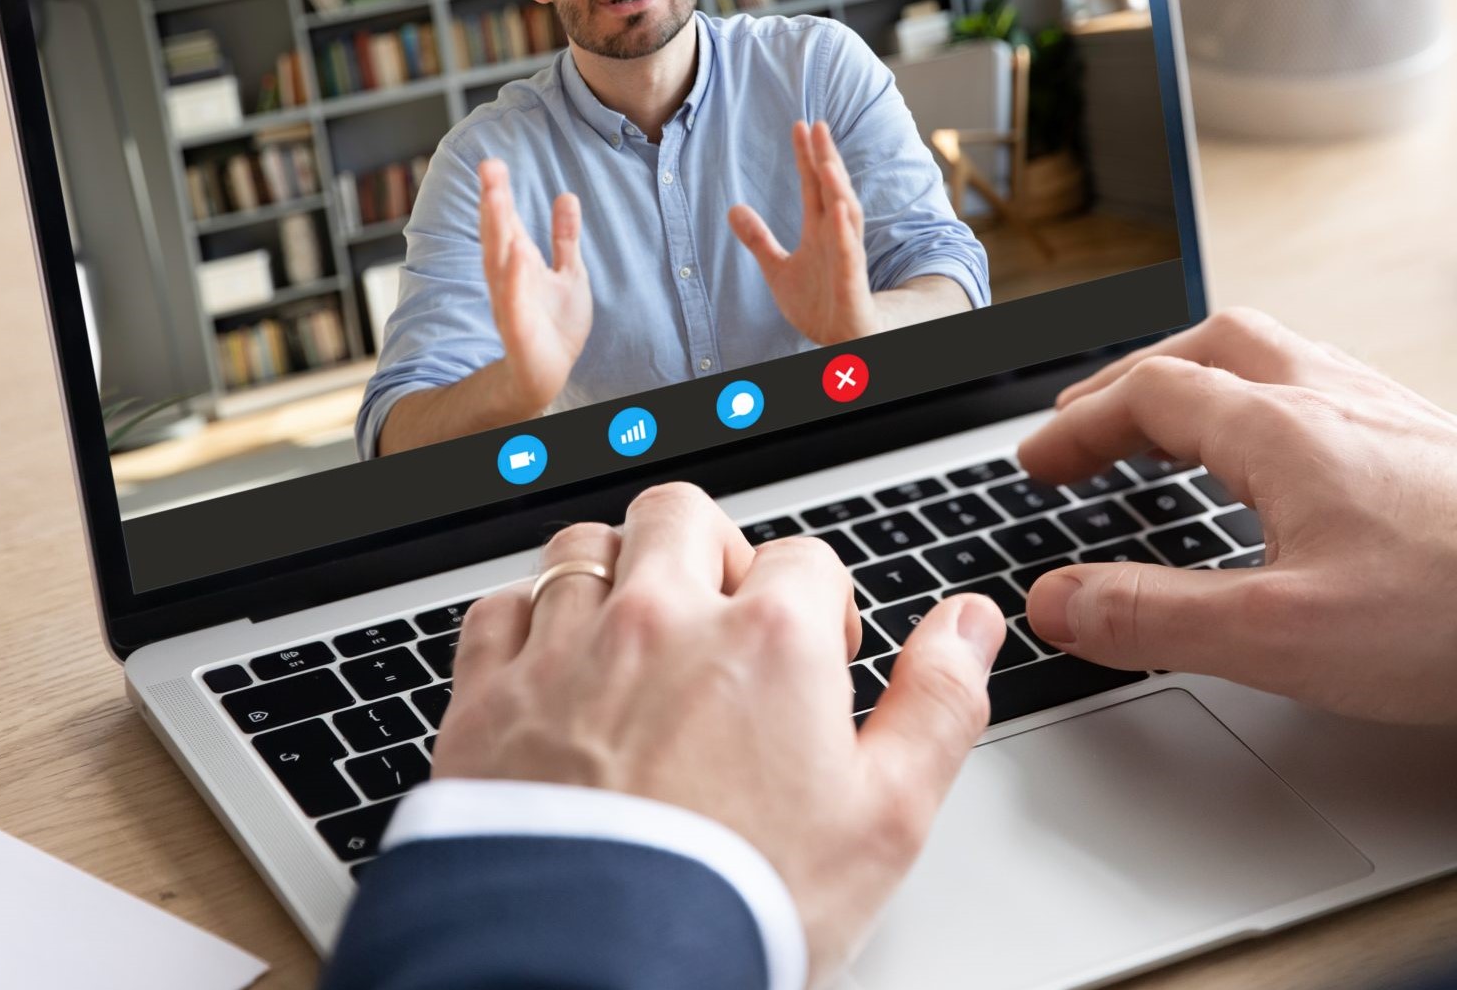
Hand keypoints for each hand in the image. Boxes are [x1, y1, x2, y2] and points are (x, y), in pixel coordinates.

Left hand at [436, 486, 1005, 981]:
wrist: (600, 979)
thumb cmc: (744, 905)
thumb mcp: (887, 818)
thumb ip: (940, 703)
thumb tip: (970, 623)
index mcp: (768, 637)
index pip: (806, 559)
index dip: (822, 610)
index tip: (817, 668)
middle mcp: (660, 620)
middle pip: (684, 514)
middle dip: (712, 553)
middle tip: (725, 625)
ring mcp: (564, 653)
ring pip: (586, 548)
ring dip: (618, 575)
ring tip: (640, 642)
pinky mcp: (485, 701)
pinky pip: (499, 608)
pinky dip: (527, 623)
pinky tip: (554, 671)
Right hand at [478, 158, 590, 416]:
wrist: (548, 371)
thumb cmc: (555, 324)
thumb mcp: (569, 272)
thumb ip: (565, 237)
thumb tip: (566, 196)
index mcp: (520, 262)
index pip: (507, 221)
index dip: (499, 193)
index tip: (492, 162)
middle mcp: (509, 278)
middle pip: (498, 234)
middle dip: (493, 202)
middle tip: (489, 167)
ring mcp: (511, 302)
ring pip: (499, 262)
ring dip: (497, 230)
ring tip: (497, 198)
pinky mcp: (518, 328)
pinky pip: (513, 301)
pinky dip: (514, 278)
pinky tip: (516, 253)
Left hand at [729, 121, 882, 343]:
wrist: (841, 342)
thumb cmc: (818, 303)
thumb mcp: (778, 268)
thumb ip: (758, 239)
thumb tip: (733, 208)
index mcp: (821, 231)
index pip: (814, 186)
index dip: (807, 156)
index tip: (801, 125)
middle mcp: (837, 238)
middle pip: (832, 191)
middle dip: (826, 159)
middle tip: (818, 126)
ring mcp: (847, 258)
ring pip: (846, 216)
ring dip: (838, 188)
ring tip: (826, 161)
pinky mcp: (852, 282)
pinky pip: (850, 254)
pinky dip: (846, 233)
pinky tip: (841, 210)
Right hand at [1016, 308, 1456, 724]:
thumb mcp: (1279, 634)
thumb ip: (1154, 616)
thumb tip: (1057, 601)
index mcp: (1280, 427)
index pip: (1147, 394)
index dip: (1078, 427)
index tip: (1037, 464)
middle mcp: (1331, 395)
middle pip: (1205, 348)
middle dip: (1131, 381)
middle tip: (1089, 425)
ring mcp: (1385, 408)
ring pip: (1267, 355)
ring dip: (1198, 377)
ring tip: (1169, 423)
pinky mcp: (1427, 436)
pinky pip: (1318, 381)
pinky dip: (1261, 396)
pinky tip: (1281, 448)